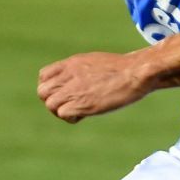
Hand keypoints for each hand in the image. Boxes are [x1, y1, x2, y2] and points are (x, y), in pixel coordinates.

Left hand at [37, 52, 152, 121]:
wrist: (136, 72)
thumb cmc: (125, 68)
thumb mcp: (97, 62)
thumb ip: (84, 69)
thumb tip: (85, 78)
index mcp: (72, 64)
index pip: (44, 76)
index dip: (50, 88)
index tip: (63, 93)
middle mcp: (69, 75)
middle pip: (43, 92)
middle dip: (52, 101)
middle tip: (69, 105)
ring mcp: (74, 89)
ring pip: (50, 104)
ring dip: (60, 111)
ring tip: (77, 112)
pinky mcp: (82, 103)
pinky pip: (63, 114)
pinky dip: (71, 118)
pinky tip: (84, 115)